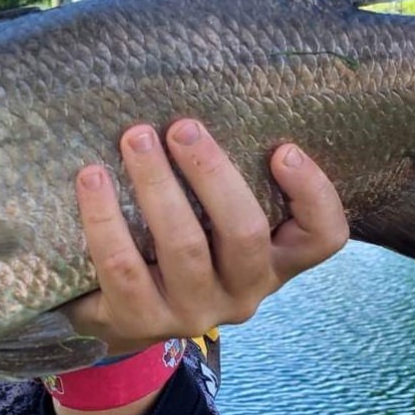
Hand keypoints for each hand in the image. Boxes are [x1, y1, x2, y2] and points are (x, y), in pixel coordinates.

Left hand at [62, 118, 348, 358]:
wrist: (119, 312)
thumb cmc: (178, 244)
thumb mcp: (215, 219)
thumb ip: (226, 179)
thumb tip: (213, 93)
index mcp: (274, 260)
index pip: (323, 237)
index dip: (313, 194)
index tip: (284, 149)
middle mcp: (243, 293)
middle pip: (245, 233)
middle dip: (212, 173)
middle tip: (182, 126)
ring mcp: (193, 312)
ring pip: (184, 247)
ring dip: (157, 185)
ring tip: (134, 138)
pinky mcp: (140, 321)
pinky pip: (122, 266)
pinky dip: (105, 218)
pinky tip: (91, 178)